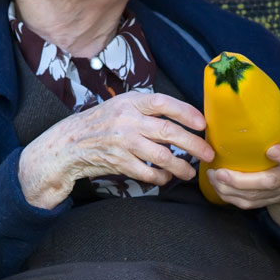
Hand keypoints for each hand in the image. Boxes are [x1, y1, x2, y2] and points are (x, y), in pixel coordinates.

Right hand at [18, 91, 213, 208]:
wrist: (70, 143)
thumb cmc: (103, 123)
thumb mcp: (123, 106)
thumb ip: (148, 110)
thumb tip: (184, 118)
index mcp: (130, 102)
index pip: (163, 103)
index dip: (185, 112)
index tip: (202, 123)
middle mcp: (127, 120)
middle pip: (168, 132)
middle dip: (193, 144)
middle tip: (208, 153)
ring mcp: (123, 142)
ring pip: (161, 156)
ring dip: (180, 166)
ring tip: (190, 172)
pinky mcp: (119, 162)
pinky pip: (147, 173)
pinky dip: (160, 177)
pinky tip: (166, 177)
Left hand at [206, 105, 279, 233]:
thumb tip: (263, 94)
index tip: (271, 150)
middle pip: (269, 183)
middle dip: (243, 180)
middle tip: (221, 172)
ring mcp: (278, 193)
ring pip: (254, 197)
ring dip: (230, 190)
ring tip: (213, 176)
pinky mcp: (266, 202)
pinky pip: (247, 204)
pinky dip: (230, 198)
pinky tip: (216, 186)